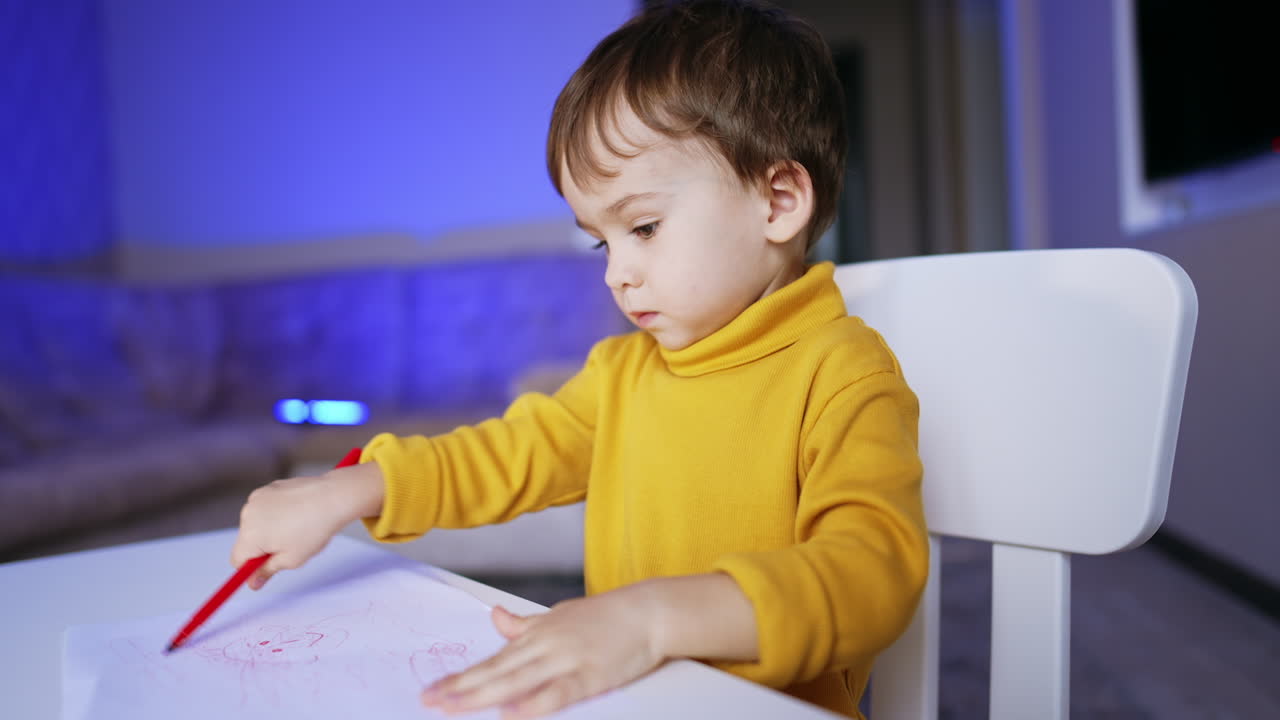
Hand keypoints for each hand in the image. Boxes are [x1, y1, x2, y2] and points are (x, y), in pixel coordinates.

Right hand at [230, 461, 384, 588]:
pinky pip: (264, 508)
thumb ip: (266, 571)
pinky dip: (275, 513)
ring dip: (268, 529)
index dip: (250, 568)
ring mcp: (257, 498)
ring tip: (296, 527)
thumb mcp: (291, 559)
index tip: (267, 568)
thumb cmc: (314, 529)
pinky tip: (296, 512)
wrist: (333, 497)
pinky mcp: (268, 488)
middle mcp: (248, 515)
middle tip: (289, 545)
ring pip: (255, 524)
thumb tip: (252, 583)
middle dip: (262, 548)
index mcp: (250, 535)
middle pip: (246, 541)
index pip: (237, 560)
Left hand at [421, 583, 664, 717]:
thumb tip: (494, 617)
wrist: (647, 612)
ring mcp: (566, 659)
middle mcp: (545, 645)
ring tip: (454, 707)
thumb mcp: (559, 615)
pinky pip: (556, 693)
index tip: (432, 688)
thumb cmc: (605, 617)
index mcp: (537, 634)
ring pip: (517, 681)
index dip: (461, 676)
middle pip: (496, 671)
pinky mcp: (590, 676)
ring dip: (483, 695)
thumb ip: (524, 624)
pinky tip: (511, 714)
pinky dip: (533, 704)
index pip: (491, 660)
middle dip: (460, 688)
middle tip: (429, 700)